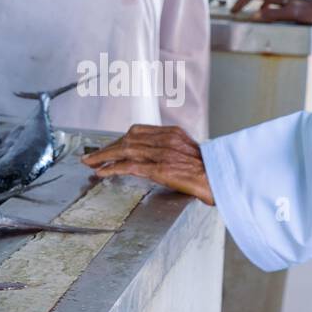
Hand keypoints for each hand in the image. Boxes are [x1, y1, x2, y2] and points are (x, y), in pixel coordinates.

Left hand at [81, 124, 215, 204]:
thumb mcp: (188, 152)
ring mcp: (162, 154)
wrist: (222, 179)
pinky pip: (129, 166)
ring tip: (89, 163)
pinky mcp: (159, 169)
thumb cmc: (209, 170)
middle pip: (127, 139)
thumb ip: (170, 150)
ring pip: (124, 150)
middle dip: (107, 148)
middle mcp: (165, 140)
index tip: (109, 147)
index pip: (137, 131)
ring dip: (103, 157)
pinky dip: (112, 168)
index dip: (119, 139)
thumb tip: (152, 156)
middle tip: (92, 156)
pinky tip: (101, 172)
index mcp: (172, 133)